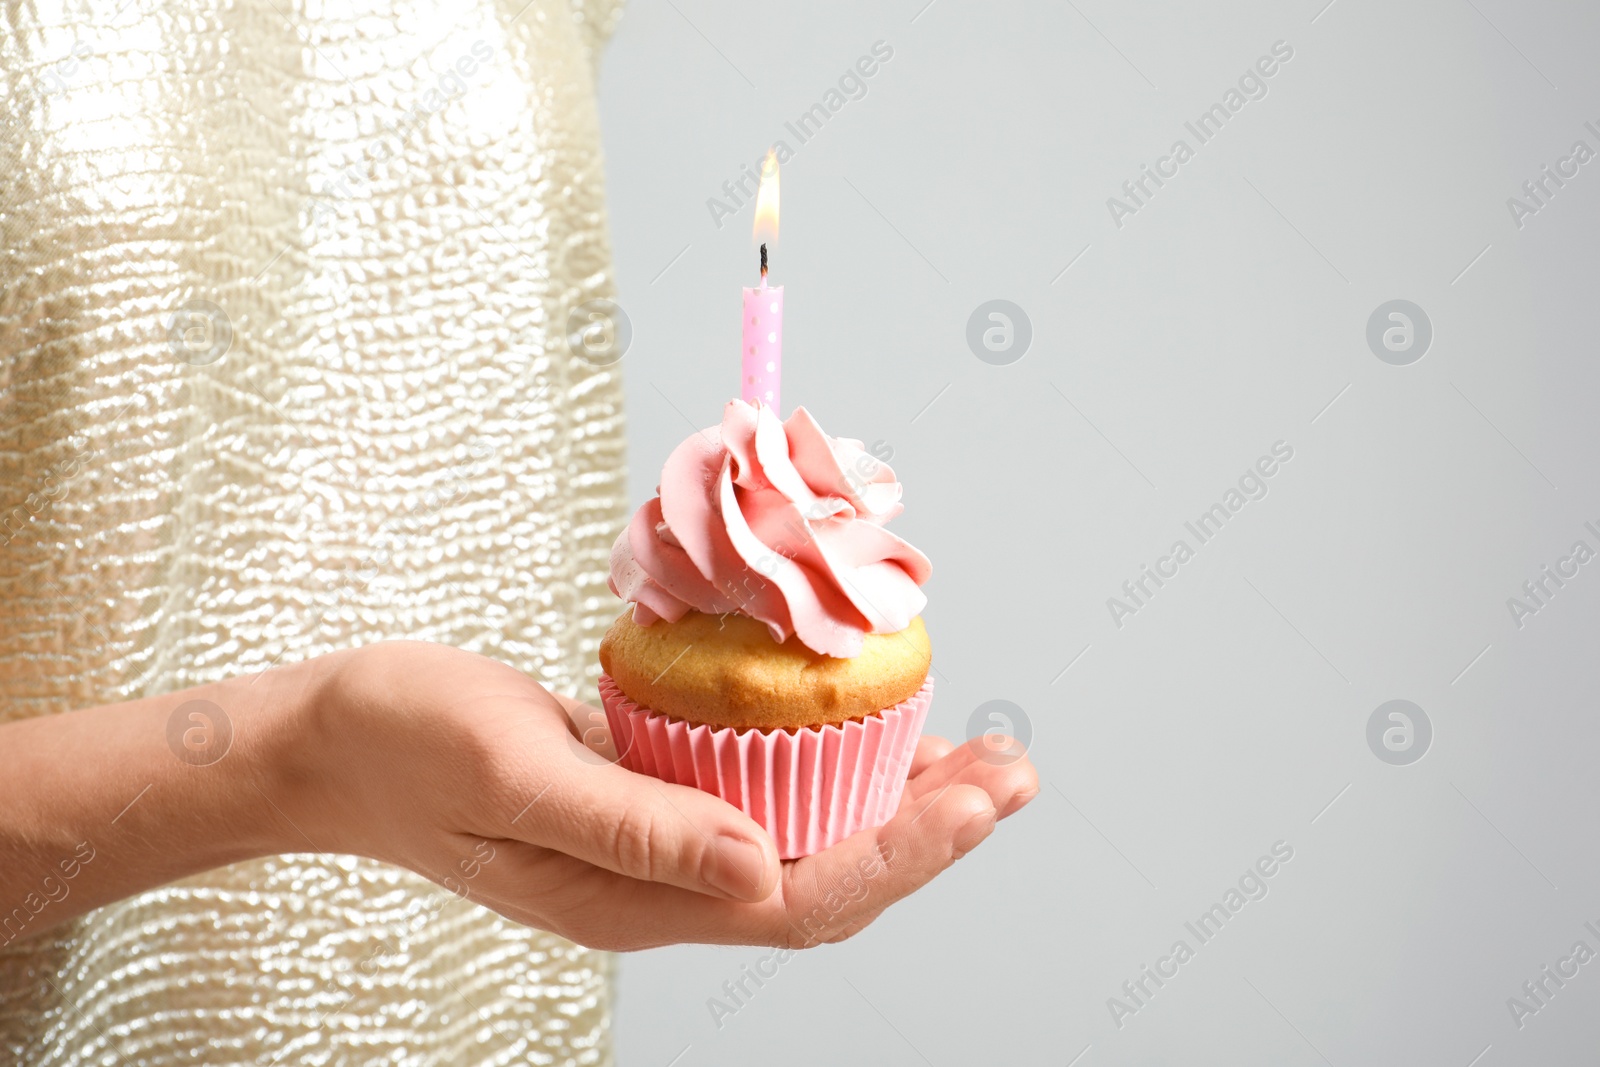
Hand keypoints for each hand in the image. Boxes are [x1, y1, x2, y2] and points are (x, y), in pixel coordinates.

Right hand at [288, 641, 1037, 950]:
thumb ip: (633, 827)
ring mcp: (657, 847)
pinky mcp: (650, 798)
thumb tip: (760, 868)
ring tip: (980, 762)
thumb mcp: (512, 773)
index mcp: (634, 900)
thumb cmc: (405, 746)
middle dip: (930, 833)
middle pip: (827, 877)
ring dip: (897, 801)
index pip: (802, 897)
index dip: (900, 853)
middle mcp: (661, 886)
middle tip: (1015, 774)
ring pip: (806, 839)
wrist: (333, 739)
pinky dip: (831, 767)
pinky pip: (764, 796)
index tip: (977, 799)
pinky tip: (870, 731)